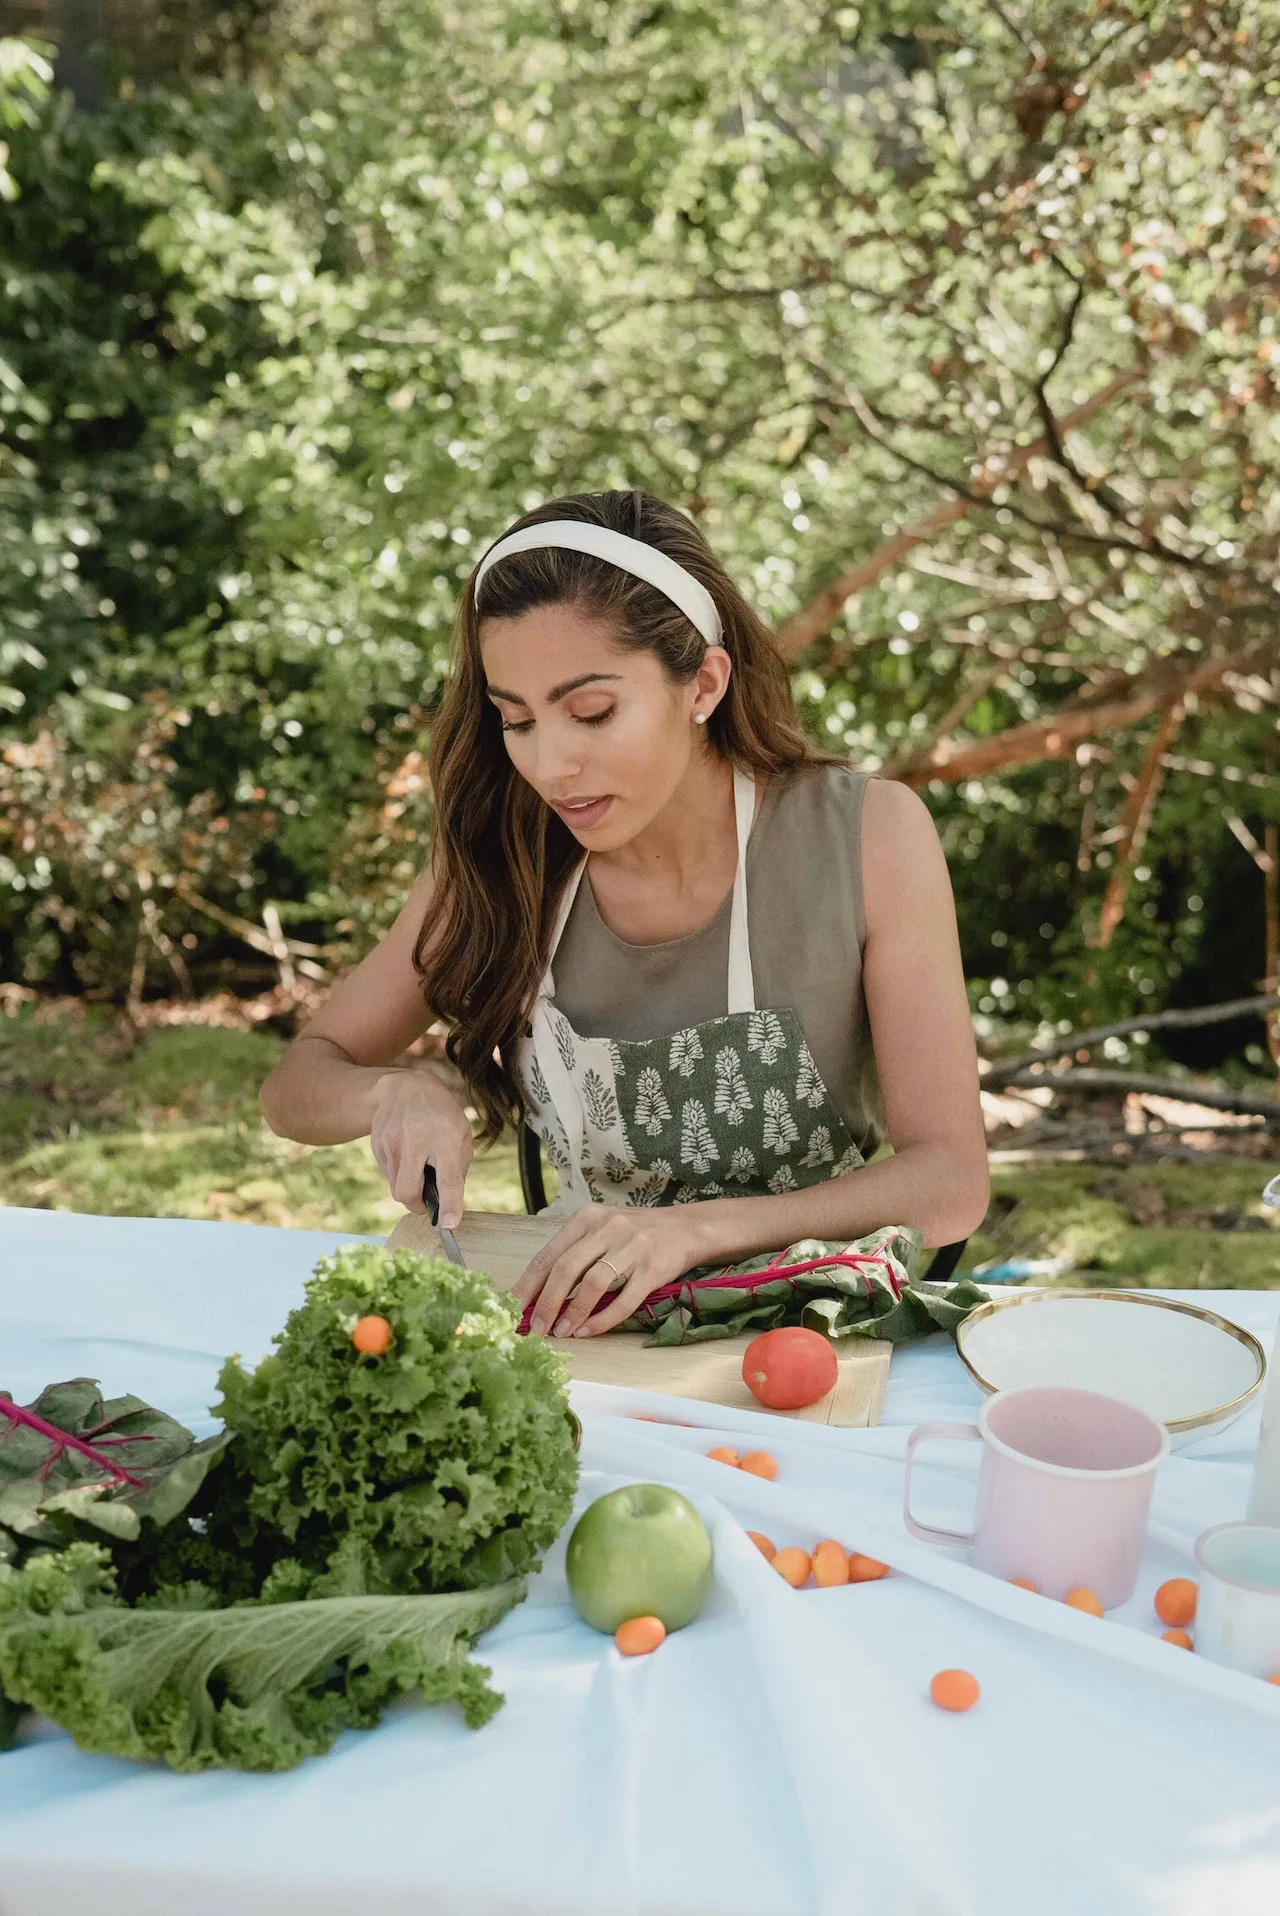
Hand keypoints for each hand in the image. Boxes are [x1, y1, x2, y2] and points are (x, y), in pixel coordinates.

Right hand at [369, 1068, 472, 1226]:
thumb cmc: (441, 1116)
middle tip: (427, 1203)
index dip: (449, 1204)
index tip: (449, 1225)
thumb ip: (456, 1170)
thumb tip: (448, 1205)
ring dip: (409, 1189)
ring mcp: (392, 1143)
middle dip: (417, 1206)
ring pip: (396, 1188)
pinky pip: (389, 1176)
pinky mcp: (378, 1146)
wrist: (405, 1088)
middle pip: (408, 1192)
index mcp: (445, 1138)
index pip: (447, 1178)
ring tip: (418, 1167)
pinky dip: (399, 1175)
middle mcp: (416, 1140)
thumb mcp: (460, 1135)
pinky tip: (406, 1155)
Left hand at [512, 1204, 715, 1338]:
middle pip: (567, 1269)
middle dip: (546, 1302)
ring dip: (573, 1313)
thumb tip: (537, 1292)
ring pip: (593, 1284)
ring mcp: (632, 1248)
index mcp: (588, 1218)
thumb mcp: (600, 1229)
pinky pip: (624, 1300)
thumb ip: (573, 1253)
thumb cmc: (634, 1233)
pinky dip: (602, 1319)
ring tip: (561, 1332)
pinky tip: (588, 1331)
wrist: (686, 1228)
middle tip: (535, 1328)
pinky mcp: (653, 1269)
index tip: (513, 1308)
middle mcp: (608, 1228)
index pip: (549, 1254)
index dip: (528, 1284)